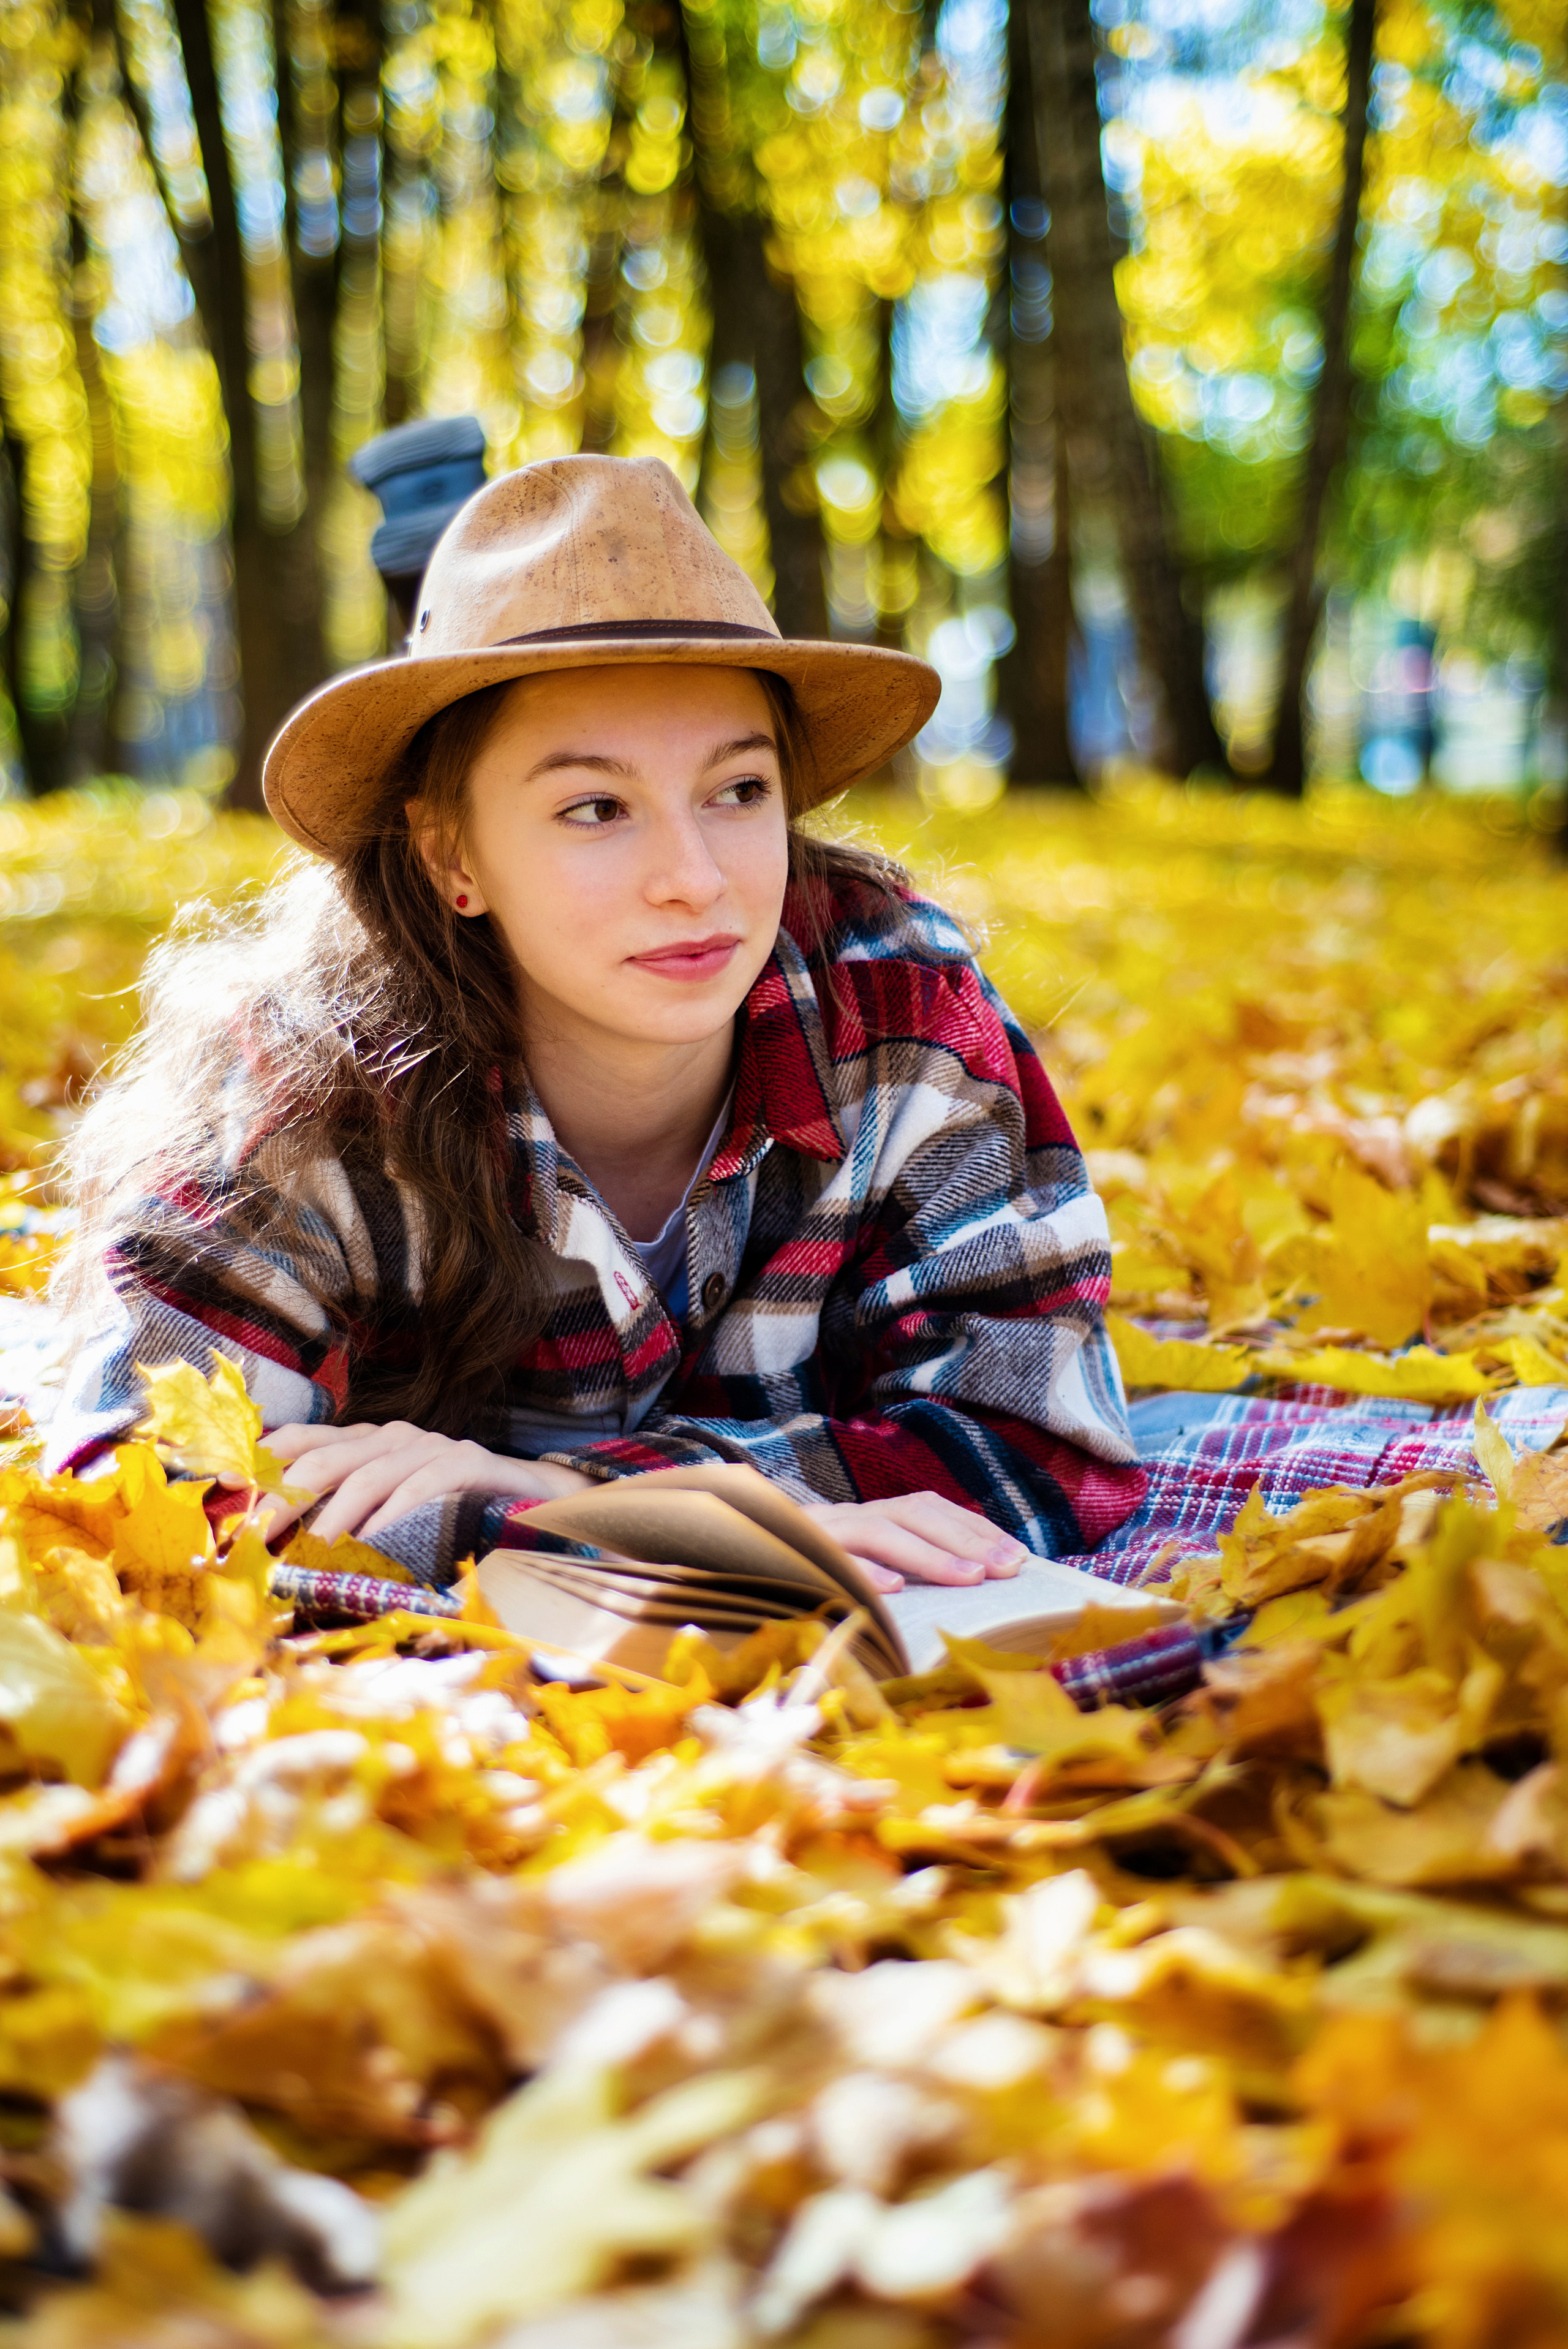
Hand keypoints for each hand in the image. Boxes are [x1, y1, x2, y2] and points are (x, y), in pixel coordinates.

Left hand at [256, 1421, 593, 1544]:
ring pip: (368, 1474)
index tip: (222, 1489)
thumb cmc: (447, 1510)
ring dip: (334, 1517)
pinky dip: (395, 1514)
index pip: (300, 1439)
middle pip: (323, 1458)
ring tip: (311, 1553)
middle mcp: (391, 1436)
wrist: (529, 1496)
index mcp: (364, 1442)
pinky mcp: (466, 1463)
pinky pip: (422, 1485)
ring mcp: (429, 1446)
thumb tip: (278, 1550)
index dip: (258, 1460)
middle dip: (282, 1499)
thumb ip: (340, 1517)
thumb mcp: (385, 1510)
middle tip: (253, 1540)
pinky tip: (376, 1542)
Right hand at [800, 1491, 1028, 1593]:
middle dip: (967, 1538)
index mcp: (867, 1518)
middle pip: (914, 1512)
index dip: (974, 1527)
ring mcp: (817, 1533)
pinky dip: (862, 1571)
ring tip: (969, 1578)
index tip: (1017, 1555)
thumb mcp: (855, 1568)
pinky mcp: (790, 1555)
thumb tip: (967, 1581)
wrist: (718, 1561)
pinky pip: (830, 1561)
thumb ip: (896, 1567)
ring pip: (879, 1530)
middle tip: (1009, 1568)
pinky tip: (891, 1591)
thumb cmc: (798, 1575)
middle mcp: (845, 1516)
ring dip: (929, 1555)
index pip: (929, 1509)